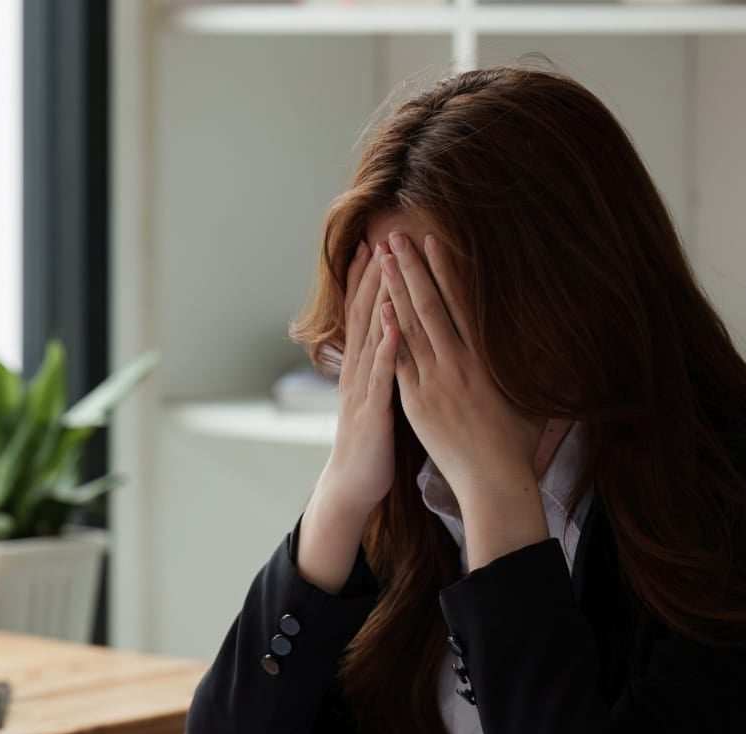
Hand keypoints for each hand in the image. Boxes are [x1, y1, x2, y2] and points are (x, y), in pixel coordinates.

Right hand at [316, 241, 397, 518]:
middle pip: (364, 315)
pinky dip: (386, 347)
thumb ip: (380, 367)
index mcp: (360, 366)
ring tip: (386, 266)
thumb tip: (389, 340)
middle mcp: (357, 371)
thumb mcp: (374, 396)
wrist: (352, 482)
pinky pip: (381, 374)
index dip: (367, 279)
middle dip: (372, 277)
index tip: (375, 244)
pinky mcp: (373, 410)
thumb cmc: (370, 441)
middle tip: (380, 238)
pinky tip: (393, 324)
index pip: (363, 313)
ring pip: (371, 336)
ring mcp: (363, 389)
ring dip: (378, 300)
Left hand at [379, 232, 548, 567]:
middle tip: (395, 237)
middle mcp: (460, 363)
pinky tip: (377, 307)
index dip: (446, 269)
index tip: (433, 241)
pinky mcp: (417, 402)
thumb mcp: (531, 395)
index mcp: (487, 357)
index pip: (461, 303)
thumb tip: (549, 337)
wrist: (494, 480)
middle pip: (430, 305)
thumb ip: (532, 363)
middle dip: (411, 268)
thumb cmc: (517, 443)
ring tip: (381, 260)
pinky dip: (387, 332)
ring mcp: (435, 381)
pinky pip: (399, 360)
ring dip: (394, 290)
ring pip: (410, 326)